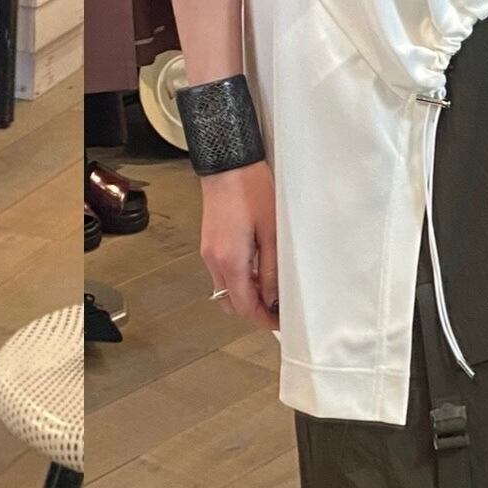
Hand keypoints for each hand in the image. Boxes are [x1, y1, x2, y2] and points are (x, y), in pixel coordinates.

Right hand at [200, 161, 280, 331]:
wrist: (228, 166)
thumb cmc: (252, 192)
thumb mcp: (272, 234)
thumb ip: (271, 271)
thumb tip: (273, 299)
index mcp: (231, 261)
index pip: (244, 306)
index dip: (263, 319)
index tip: (279, 322)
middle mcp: (214, 262)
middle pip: (231, 303)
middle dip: (253, 310)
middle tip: (277, 307)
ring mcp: (208, 253)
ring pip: (226, 290)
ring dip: (246, 294)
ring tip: (270, 284)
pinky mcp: (209, 245)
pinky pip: (222, 274)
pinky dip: (239, 280)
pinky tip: (257, 267)